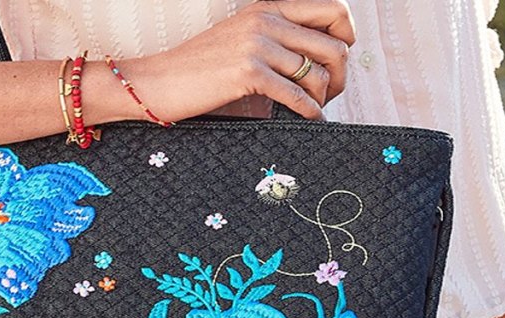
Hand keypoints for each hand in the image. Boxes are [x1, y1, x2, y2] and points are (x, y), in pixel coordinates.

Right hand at [114, 0, 355, 120]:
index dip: (347, 36)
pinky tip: (307, 120)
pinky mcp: (248, 72)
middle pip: (334, 44)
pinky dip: (309, 111)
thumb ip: (276, 40)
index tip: (339, 60)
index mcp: (268, 7)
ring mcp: (257, 44)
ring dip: (323, 96)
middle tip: (330, 93)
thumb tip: (317, 61)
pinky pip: (297, 95)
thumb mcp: (241, 39)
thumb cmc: (198, 69)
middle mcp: (266, 19)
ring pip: (319, 72)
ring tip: (314, 108)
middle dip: (340, 75)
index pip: (332, 9)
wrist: (156, 81)